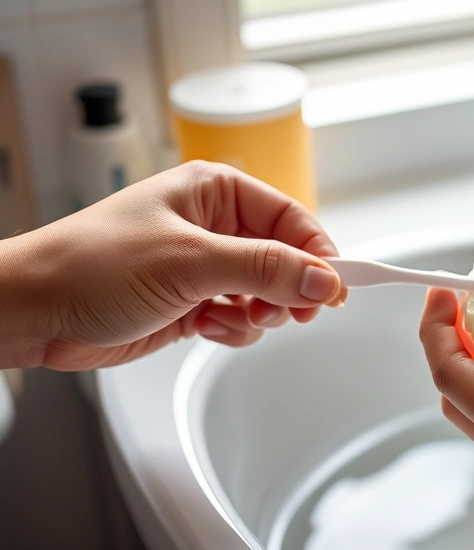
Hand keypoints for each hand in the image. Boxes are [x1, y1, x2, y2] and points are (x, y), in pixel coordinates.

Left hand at [0, 161, 345, 370]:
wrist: (35, 311)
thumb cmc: (92, 264)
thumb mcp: (192, 261)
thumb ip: (266, 270)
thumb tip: (325, 279)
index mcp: (217, 192)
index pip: (293, 219)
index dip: (318, 254)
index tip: (336, 289)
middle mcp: (215, 226)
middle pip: (286, 259)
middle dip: (287, 291)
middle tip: (284, 312)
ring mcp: (205, 267)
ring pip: (267, 294)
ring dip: (257, 315)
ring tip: (227, 318)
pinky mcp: (193, 303)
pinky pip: (240, 319)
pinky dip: (232, 330)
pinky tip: (202, 329)